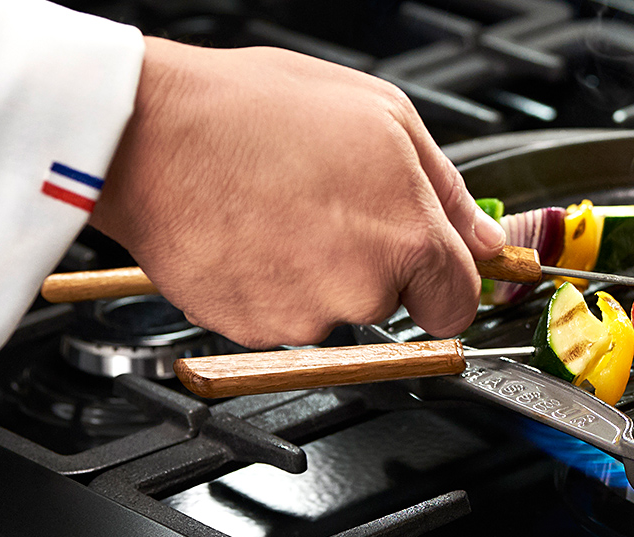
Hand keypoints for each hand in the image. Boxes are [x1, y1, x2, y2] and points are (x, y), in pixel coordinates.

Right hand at [91, 37, 503, 347]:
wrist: (149, 133)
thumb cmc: (256, 111)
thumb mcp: (382, 115)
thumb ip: (448, 188)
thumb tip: (484, 238)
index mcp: (407, 240)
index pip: (456, 305)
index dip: (442, 283)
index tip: (427, 269)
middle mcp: (359, 290)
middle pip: (389, 304)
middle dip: (369, 264)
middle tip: (326, 205)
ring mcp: (299, 317)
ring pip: (329, 311)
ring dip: (313, 272)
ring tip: (278, 209)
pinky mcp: (246, 329)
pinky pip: (275, 316)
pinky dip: (265, 284)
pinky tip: (248, 231)